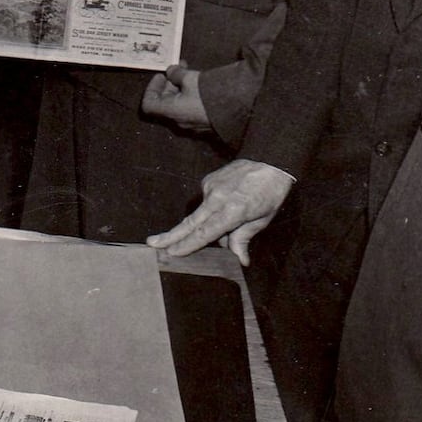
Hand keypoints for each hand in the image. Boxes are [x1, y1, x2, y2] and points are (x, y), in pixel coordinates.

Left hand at [141, 63, 211, 131]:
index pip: (148, 105)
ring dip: (180, 87)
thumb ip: (177, 74)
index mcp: (172, 112)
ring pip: (178, 104)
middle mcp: (180, 120)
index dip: (151, 89)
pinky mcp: (205, 122)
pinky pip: (191, 108)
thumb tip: (171, 72)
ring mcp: (193, 123)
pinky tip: (198, 82)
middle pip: (164, 103)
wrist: (241, 107)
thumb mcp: (191, 78)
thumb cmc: (212, 94)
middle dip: (168, 84)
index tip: (161, 76)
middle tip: (176, 69)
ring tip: (188, 71)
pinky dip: (190, 95)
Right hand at [146, 158, 292, 264]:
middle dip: (170, 235)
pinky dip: (212, 209)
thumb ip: (244, 238)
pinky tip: (229, 203)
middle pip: (189, 223)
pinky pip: (206, 202)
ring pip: (200, 214)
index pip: (206, 232)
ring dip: (204, 224)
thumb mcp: (262, 219)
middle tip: (152, 243)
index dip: (188, 244)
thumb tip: (240, 259)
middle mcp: (217, 199)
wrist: (267, 162)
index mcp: (232, 211)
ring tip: (234, 217)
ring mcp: (210, 188)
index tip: (173, 252)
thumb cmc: (269, 193)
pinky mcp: (207, 181)